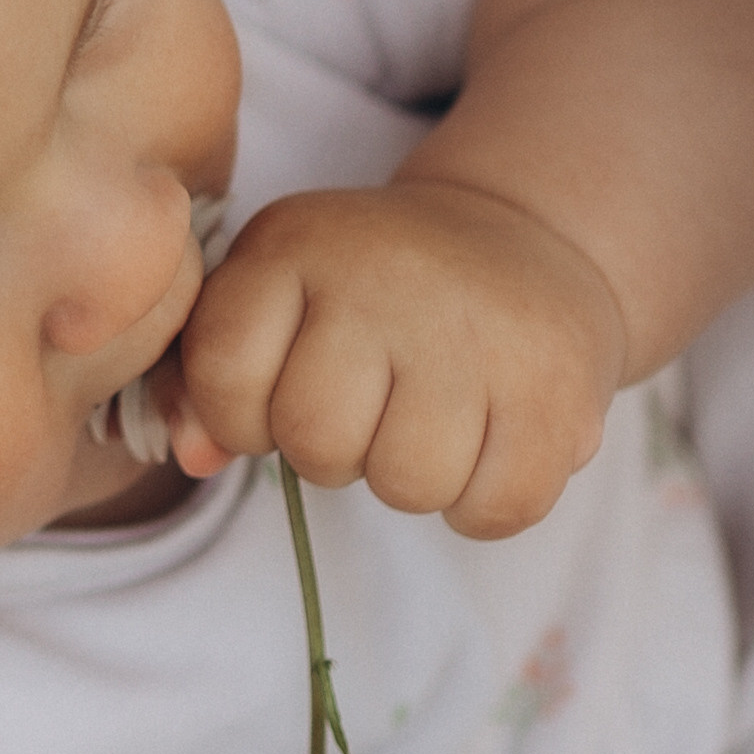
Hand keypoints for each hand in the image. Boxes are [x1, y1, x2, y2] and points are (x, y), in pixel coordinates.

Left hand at [164, 179, 625, 537]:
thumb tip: (196, 459)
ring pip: (407, 485)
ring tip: (432, 420)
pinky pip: (492, 510)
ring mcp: (480, 330)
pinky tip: (485, 445)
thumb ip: (207, 378)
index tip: (286, 386)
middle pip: (318, 442)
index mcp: (298, 243)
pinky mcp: (558, 389)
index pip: (224, 376)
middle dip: (336, 453)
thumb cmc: (372, 299)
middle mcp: (388, 272)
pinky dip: (482, 504)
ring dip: (412, 481)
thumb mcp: (275, 302)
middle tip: (372, 406)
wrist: (524, 247)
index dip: (244, 415)